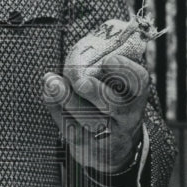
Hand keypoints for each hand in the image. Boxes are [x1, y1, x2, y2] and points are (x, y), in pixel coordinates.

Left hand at [41, 52, 149, 173]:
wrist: (117, 148)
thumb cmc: (113, 104)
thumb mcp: (122, 88)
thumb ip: (111, 67)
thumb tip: (97, 37)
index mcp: (137, 96)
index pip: (138, 83)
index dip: (125, 71)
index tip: (108, 59)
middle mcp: (127, 118)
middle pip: (114, 106)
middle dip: (95, 91)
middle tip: (80, 80)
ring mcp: (106, 136)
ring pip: (87, 119)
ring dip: (66, 98)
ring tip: (52, 81)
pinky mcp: (86, 147)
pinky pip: (69, 127)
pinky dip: (56, 108)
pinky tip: (48, 92)